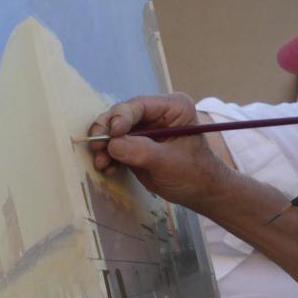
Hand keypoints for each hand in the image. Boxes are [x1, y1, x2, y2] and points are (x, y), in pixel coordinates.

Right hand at [87, 93, 232, 210]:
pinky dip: (108, 156)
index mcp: (172, 107)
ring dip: (104, 147)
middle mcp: (156, 114)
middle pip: (121, 116)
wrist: (200, 192)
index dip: (121, 117)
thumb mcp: (168, 162)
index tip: (112, 133)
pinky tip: (108, 168)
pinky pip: (115, 146)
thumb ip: (141, 151)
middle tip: (97, 147)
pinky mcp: (136, 145)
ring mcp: (144, 129)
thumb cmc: (194, 174)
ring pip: (114, 131)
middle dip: (107, 132)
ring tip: (101, 163)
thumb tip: (112, 144)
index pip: (139, 106)